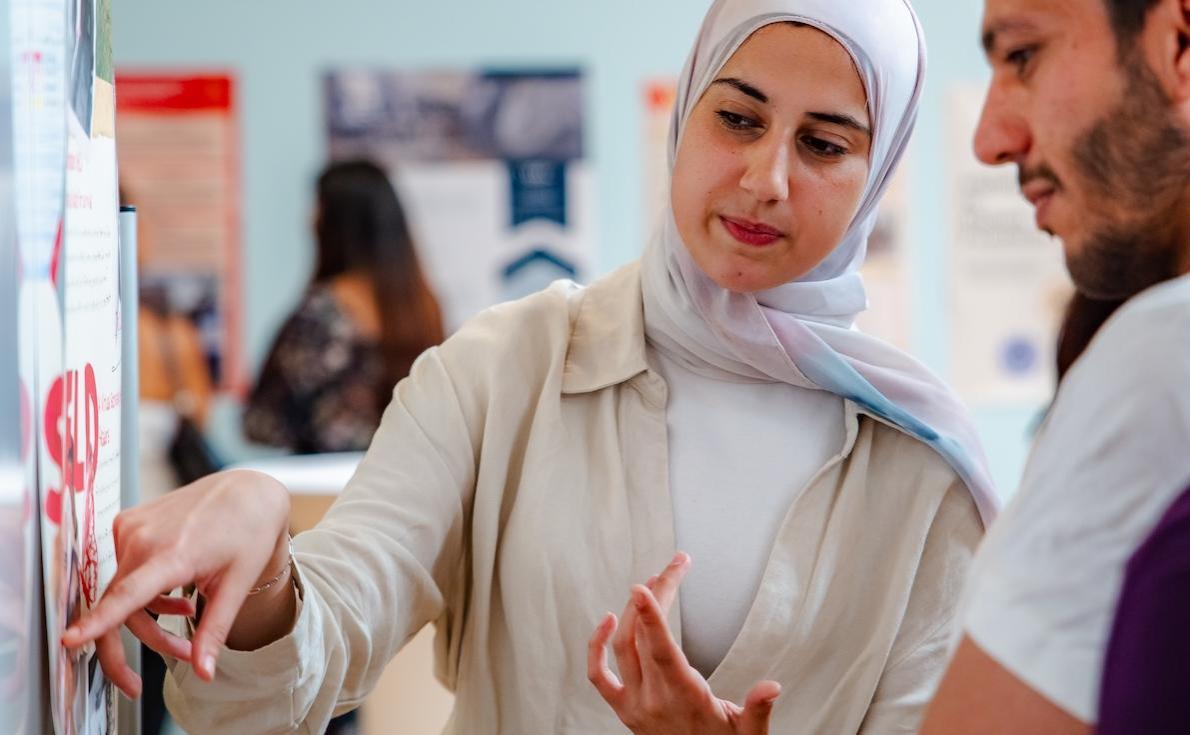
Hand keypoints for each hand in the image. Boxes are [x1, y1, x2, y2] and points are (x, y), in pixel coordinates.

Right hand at [61, 469, 291, 697]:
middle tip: (168, 663)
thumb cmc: (247, 532)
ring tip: (190, 615)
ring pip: (123, 590)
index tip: (71, 638)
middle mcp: (143, 537)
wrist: (248, 491)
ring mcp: (131, 526)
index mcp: (173, 553)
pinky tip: (178, 593)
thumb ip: (214, 630)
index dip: (98, 620)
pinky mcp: (127, 522)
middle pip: (122, 605)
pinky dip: (147, 590)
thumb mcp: (237, 585)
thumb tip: (204, 671)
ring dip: (151, 615)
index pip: (128, 593)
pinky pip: (126, 570)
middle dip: (146, 638)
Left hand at [588, 553, 780, 734]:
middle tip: (674, 567)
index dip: (651, 616)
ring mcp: (634, 704)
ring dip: (633, 612)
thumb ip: (758, 710)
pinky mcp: (623, 708)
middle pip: (643, 636)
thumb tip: (772, 688)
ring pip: (622, 647)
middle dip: (658, 594)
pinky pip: (598, 675)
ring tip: (651, 585)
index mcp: (684, 698)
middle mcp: (653, 699)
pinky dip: (597, 646)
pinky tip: (609, 620)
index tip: (644, 586)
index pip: (661, 650)